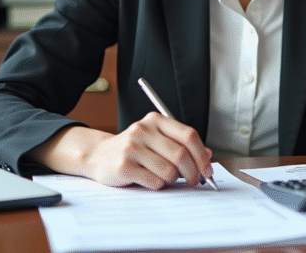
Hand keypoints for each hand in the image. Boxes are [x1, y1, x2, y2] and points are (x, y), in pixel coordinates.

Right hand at [29, 113, 212, 189]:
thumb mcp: (156, 139)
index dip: (202, 155)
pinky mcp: (124, 165)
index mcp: (156, 120)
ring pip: (169, 171)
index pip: (189, 135)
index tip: (207, 169)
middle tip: (194, 181)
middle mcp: (143, 130)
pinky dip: (158, 185)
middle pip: (181, 155)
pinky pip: (154, 181)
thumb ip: (180, 144)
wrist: (97, 155)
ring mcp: (132, 147)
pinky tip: (149, 179)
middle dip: (192, 172)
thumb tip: (208, 155)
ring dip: (172, 179)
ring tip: (164, 177)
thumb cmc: (133, 149)